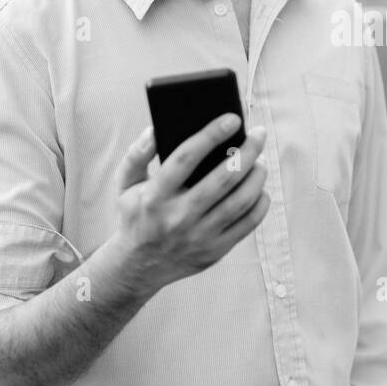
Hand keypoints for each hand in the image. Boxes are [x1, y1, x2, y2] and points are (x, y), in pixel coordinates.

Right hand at [113, 115, 269, 289]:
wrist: (137, 267)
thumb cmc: (136, 216)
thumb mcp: (126, 184)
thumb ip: (137, 153)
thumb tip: (156, 128)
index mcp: (155, 196)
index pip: (186, 157)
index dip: (211, 134)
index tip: (233, 119)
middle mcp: (178, 217)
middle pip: (223, 179)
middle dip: (248, 151)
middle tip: (259, 134)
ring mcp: (199, 236)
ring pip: (240, 201)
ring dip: (257, 175)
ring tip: (261, 160)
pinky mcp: (215, 250)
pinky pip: (248, 223)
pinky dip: (260, 202)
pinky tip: (260, 188)